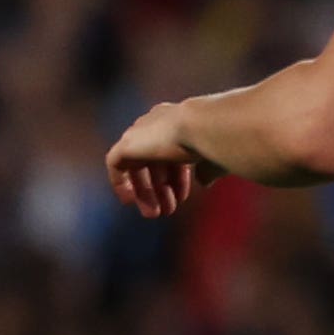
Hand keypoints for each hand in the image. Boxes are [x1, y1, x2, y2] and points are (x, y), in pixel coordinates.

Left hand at [104, 99, 214, 218]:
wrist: (203, 126)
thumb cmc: (217, 141)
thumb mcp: (214, 158)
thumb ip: (207, 168)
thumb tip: (204, 182)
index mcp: (178, 121)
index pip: (173, 153)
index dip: (177, 178)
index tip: (182, 197)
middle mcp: (156, 123)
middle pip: (152, 160)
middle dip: (160, 188)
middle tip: (167, 211)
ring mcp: (139, 132)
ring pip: (136, 165)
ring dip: (145, 191)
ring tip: (154, 214)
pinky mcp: (126, 144)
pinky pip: (116, 165)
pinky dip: (121, 183)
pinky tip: (130, 202)